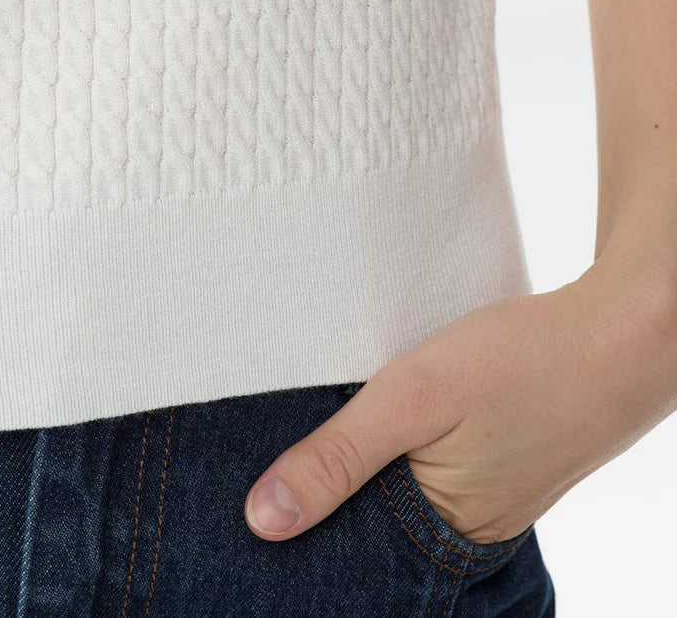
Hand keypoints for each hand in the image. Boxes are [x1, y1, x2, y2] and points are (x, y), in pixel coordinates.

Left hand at [243, 252, 676, 542]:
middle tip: (281, 444)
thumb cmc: (524, 359)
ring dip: (371, 462)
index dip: (306, 519)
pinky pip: (439, 469)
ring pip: (407, 491)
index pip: (353, 549)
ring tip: (327, 422)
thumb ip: (339, 456)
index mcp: (451, 532)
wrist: (625, 329)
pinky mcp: (507, 460)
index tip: (254, 493)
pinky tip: (390, 415)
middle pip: (378, 523)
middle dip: (334, 490)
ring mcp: (496, 495)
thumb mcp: (414, 396)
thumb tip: (261, 520)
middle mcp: (474, 529)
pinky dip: (408, 447)